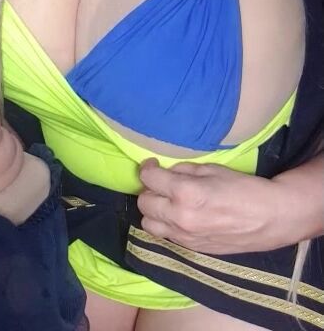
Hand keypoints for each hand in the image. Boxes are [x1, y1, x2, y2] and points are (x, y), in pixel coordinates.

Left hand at [138, 158, 294, 253]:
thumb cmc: (243, 188)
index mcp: (185, 193)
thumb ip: (184, 171)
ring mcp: (184, 236)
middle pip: (144, 203)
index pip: (149, 179)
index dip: (148, 168)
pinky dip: (166, 224)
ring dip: (153, 211)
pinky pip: (166, 236)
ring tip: (167, 202)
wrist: (269, 218)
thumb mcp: (212, 169)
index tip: (152, 165)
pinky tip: (179, 216)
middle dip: (149, 190)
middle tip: (161, 183)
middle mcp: (179, 217)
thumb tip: (167, 172)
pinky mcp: (192, 248)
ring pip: (149, 224)